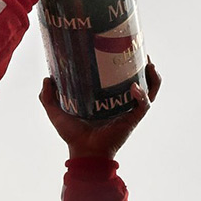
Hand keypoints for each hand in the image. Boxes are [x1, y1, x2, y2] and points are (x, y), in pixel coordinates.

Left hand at [40, 62, 160, 160]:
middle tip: (139, 51)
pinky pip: (144, 105)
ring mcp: (129, 110)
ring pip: (150, 90)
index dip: (125, 63)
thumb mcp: (56, 112)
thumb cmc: (72, 135)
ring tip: (148, 64)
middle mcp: (121, 102)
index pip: (120, 77)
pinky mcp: (132, 119)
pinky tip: (136, 87)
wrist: (83, 152)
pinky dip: (143, 95)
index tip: (123, 47)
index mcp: (107, 98)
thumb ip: (48, 96)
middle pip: (140, 80)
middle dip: (144, 66)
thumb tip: (47, 78)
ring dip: (152, 77)